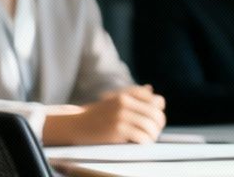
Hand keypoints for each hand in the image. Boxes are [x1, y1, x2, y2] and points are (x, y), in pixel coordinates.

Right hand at [42, 85, 164, 144]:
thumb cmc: (96, 114)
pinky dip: (145, 141)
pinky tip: (142, 144)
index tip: (154, 120)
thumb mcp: (114, 100)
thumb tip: (151, 90)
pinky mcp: (117, 131)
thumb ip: (133, 94)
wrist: (75, 125)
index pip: (157, 100)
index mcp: (127, 95)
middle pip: (156, 114)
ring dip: (153, 135)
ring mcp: (121, 116)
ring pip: (150, 126)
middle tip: (154, 132)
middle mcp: (125, 103)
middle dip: (158, 125)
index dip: (159, 111)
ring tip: (148, 139)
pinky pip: (141, 136)